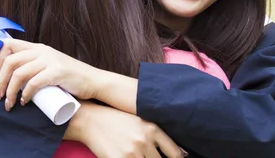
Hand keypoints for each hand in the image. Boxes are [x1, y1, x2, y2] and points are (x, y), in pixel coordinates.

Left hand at [0, 38, 98, 109]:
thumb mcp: (45, 67)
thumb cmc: (66, 77)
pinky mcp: (57, 72)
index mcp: (37, 48)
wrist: (91, 80)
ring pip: (19, 73)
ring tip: (9, 103)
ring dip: (10, 91)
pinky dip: (25, 94)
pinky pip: (34, 82)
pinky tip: (24, 101)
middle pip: (10, 60)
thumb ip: (26, 69)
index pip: (8, 44)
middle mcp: (42, 51)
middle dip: (0, 80)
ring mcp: (50, 60)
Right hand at [66, 101, 186, 157]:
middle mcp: (145, 140)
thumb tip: (181, 154)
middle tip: (150, 157)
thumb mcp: (141, 122)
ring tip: (139, 157)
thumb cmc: (118, 121)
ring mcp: (132, 152)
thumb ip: (158, 137)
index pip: (175, 153)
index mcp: (153, 129)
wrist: (92, 120)